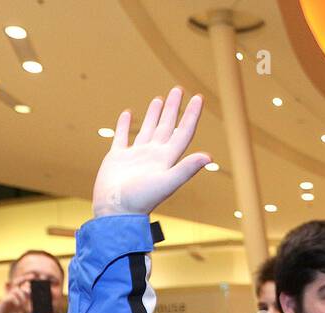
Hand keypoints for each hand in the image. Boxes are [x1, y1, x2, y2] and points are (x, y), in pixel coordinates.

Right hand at [0, 285, 32, 312]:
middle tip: (32, 295)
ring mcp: (8, 299)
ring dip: (22, 296)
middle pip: (22, 286)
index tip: (38, 291)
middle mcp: (14, 298)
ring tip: (23, 304)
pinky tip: (18, 306)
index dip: (32, 289)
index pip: (26, 291)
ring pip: (16, 290)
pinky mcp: (3, 302)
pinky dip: (16, 300)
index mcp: (19, 300)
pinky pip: (10, 297)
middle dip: (28, 289)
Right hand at [92, 87, 210, 217]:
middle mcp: (153, 156)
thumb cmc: (140, 200)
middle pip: (167, 127)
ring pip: (147, 129)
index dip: (191, 116)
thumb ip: (186, 169)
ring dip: (154, 114)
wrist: (115, 212)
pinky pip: (122, 137)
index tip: (198, 98)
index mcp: (166, 160)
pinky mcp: (117, 158)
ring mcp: (135, 156)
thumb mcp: (166, 183)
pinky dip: (124, 125)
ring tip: (160, 99)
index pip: (183, 133)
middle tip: (178, 89)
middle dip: (173, 108)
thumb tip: (209, 156)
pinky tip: (127, 114)